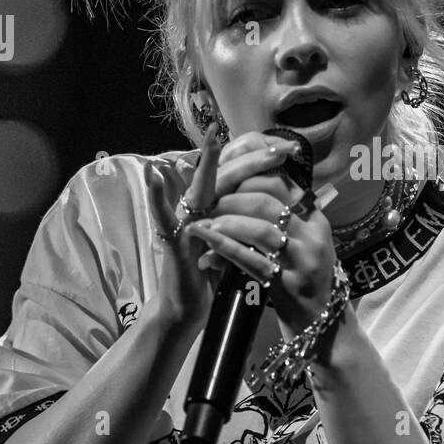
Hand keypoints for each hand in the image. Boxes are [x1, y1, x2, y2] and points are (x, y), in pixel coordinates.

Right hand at [145, 123, 304, 330]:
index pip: (242, 174)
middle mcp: (201, 207)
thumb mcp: (237, 239)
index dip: (263, 158)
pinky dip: (156, 197)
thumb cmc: (214, 272)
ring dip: (206, 162)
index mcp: (219, 205)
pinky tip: (154, 175)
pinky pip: (162, 216)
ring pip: (198, 186)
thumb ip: (246, 217)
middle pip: (228, 174)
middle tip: (282, 146)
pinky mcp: (173, 239)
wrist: (189, 305)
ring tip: (214, 137)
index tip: (290, 147)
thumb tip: (277, 199)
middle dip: (254, 158)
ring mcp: (186, 220)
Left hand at [182, 129, 338, 331]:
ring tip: (205, 226)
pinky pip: (251, 261)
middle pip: (267, 203)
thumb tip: (245, 190)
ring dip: (227, 224)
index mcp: (316, 221)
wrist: (319, 326)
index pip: (281, 185)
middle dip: (232, 201)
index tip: (226, 186)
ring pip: (260, 230)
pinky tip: (206, 251)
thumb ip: (282, 219)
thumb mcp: (303, 245)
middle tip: (209, 204)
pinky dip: (226, 252)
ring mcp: (303, 261)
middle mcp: (313, 236)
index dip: (248, 181)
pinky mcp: (288, 284)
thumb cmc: (304, 281)